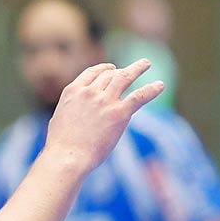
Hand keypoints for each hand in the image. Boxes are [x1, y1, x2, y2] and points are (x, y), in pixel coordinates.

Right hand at [40, 59, 161, 175]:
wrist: (67, 156)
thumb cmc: (60, 146)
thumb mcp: (58, 120)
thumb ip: (69, 112)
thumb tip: (71, 118)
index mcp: (73, 91)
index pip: (92, 73)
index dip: (103, 69)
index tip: (112, 68)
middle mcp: (89, 91)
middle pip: (109, 75)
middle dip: (121, 71)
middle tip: (133, 69)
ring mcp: (105, 101)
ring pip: (125, 77)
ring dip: (137, 68)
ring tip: (146, 63)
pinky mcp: (119, 113)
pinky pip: (139, 96)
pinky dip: (151, 89)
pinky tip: (161, 86)